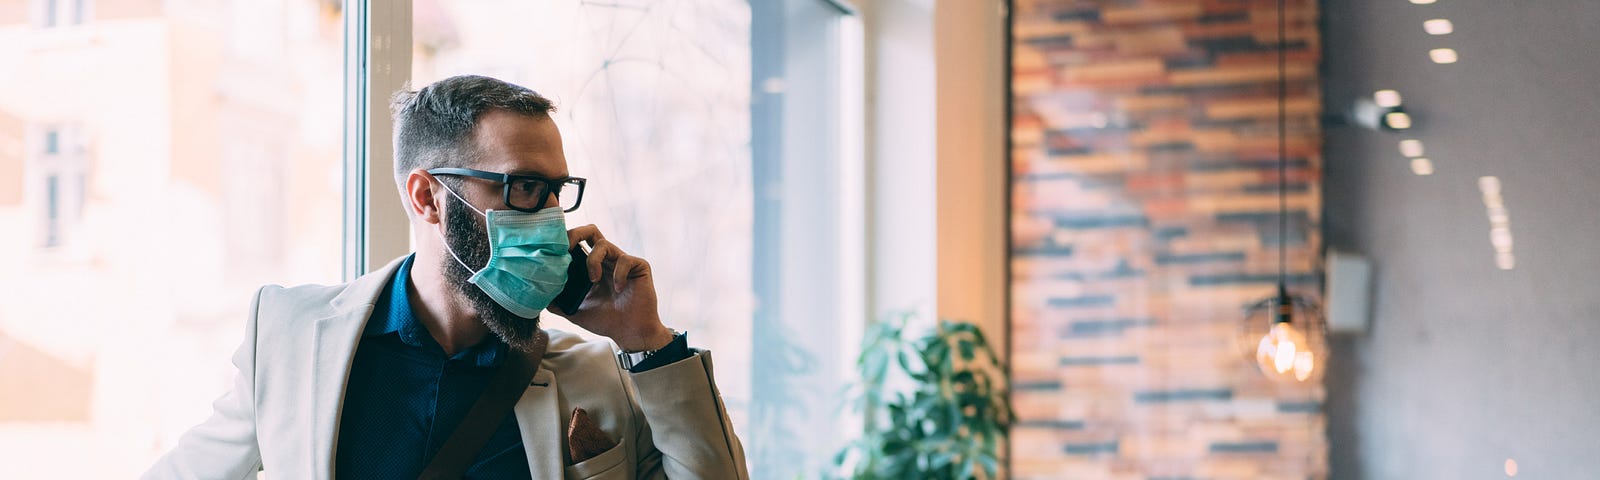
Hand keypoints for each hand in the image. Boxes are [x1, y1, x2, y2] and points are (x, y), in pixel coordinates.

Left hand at [554, 224, 673, 351]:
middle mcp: (605, 260)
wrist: (629, 333)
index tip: (552, 252)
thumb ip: (557, 301)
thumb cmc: (604, 320)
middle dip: (575, 234)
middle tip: (567, 249)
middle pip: (589, 231)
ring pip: (603, 243)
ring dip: (593, 261)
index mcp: (590, 266)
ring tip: (594, 280)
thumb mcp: (574, 310)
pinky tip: (619, 289)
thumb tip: (535, 294)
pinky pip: (625, 260)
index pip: (576, 243)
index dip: (564, 242)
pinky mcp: (638, 266)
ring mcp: (621, 261)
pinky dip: (618, 274)